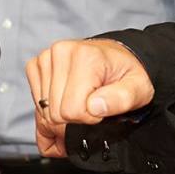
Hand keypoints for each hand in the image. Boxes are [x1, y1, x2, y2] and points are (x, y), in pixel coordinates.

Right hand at [24, 39, 153, 157]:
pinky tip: (66, 102)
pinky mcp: (36, 65)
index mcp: (86, 57)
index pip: (72, 111)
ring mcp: (46, 58)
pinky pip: (36, 103)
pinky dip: (49, 110)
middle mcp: (61, 52)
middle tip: (91, 112)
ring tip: (80, 106)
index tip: (100, 111)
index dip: (89, 119)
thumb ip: (121, 99)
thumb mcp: (138, 89)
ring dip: (61, 117)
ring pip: (44, 111)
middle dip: (73, 121)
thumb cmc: (125, 74)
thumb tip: (94, 107)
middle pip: (55, 113)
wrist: (116, 56)